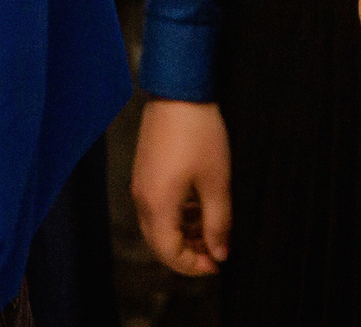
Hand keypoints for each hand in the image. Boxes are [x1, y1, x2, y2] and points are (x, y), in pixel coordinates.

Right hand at [132, 99, 230, 276]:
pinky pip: (156, 206)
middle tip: (215, 253)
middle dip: (187, 254)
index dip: (194, 266)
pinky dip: (176, 217)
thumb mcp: (217, 184)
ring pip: (157, 225)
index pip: (169, 253)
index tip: (218, 264)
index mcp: (158, 204)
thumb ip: (218, 224)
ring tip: (211, 231)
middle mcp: (143, 198)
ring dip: (182, 235)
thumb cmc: (198, 135)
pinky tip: (198, 209)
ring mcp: (141, 183)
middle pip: (159, 242)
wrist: (179, 94)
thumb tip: (219, 252)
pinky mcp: (145, 172)